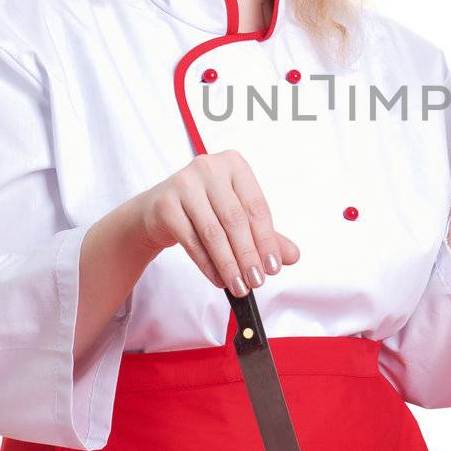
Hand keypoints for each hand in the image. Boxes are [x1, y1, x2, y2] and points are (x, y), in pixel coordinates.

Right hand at [134, 150, 299, 296]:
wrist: (158, 209)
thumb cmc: (204, 208)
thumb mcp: (236, 216)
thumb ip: (265, 234)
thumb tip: (293, 256)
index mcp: (234, 164)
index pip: (256, 206)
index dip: (267, 240)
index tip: (273, 268)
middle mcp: (209, 167)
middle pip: (235, 220)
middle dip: (248, 256)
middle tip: (257, 281)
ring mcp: (184, 183)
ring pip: (213, 232)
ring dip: (229, 264)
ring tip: (239, 286)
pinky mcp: (165, 204)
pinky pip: (191, 241)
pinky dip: (207, 264)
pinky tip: (218, 278)